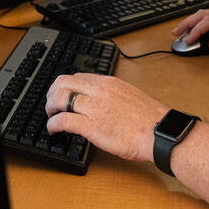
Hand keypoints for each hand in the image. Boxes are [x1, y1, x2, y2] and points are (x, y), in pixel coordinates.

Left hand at [45, 73, 167, 162]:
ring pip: (59, 98)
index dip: (66, 86)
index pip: (78, 76)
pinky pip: (62, 120)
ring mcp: (93, 107)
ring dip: (49, 108)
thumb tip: (103, 102)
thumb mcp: (130, 95)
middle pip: (63, 83)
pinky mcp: (90, 125)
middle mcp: (98, 90)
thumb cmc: (150, 120)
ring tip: (50, 116)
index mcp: (109, 82)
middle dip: (52, 93)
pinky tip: (53, 130)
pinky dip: (52, 124)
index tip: (63, 94)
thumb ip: (113, 95)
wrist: (158, 132)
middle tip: (51, 104)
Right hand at [171, 8, 208, 53]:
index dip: (196, 31)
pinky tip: (193, 27)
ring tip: (180, 31)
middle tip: (175, 33)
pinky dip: (197, 22)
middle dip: (186, 23)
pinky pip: (208, 18)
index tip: (188, 40)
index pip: (207, 22)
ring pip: (203, 15)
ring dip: (190, 22)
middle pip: (201, 15)